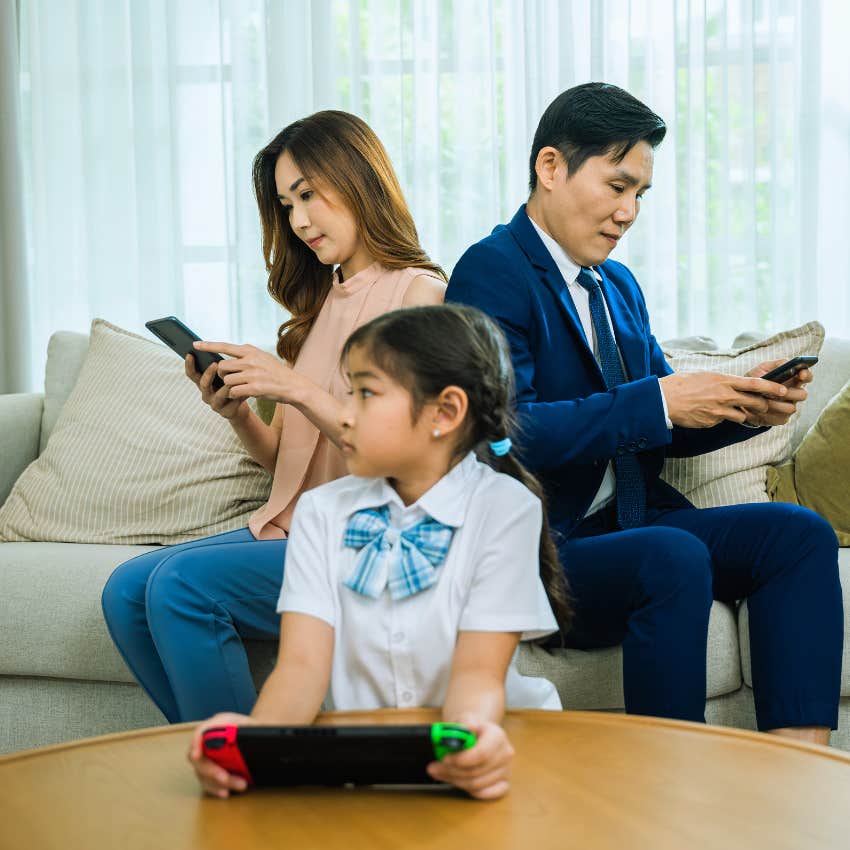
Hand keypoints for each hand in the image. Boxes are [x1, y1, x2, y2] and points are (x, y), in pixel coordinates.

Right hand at [185, 354, 246, 420]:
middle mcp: (206, 393)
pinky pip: (232, 403)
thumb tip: (218, 347)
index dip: (189, 365)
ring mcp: (215, 404)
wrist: (241, 403)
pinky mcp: (226, 412)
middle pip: (203, 384)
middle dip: (208, 374)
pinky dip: (239, 396)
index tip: (189, 353)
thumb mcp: (225, 373)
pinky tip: (246, 390)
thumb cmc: (231, 384)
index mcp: (203, 382)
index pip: (192, 374)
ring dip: (227, 386)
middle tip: (215, 364)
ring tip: (235, 378)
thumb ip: (220, 365)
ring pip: (219, 394)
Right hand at [188, 712, 256, 797]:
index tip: (197, 754)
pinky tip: (226, 792)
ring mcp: (205, 759)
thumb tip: (242, 736)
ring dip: (218, 783)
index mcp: (216, 725)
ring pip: (203, 774)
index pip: (200, 732)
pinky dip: (216, 789)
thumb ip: (245, 729)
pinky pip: (207, 783)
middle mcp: (206, 742)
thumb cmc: (250, 729)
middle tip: (225, 778)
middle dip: (211, 770)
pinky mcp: (208, 773)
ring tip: (240, 785)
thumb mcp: (251, 724)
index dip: (196, 743)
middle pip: (199, 758)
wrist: (254, 738)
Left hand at [194, 341, 307, 403]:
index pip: (225, 347)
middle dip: (222, 375)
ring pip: (227, 380)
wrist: (294, 386)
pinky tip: (243, 394)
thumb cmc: (276, 373)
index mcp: (251, 351)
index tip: (195, 345)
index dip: (208, 346)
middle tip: (230, 379)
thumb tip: (228, 356)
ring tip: (240, 387)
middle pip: (222, 366)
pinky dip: (235, 395)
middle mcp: (250, 361)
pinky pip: (234, 392)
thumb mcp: (263, 358)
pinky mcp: (255, 388)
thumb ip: (247, 356)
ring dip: (229, 386)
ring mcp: (252, 374)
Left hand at [426, 720, 513, 799]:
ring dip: (455, 781)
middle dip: (452, 772)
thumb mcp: (465, 719)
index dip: (461, 759)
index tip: (444, 758)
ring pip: (477, 785)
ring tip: (439, 772)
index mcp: (498, 735)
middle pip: (477, 771)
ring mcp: (506, 771)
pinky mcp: (504, 784)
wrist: (479, 735)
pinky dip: (468, 790)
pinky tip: (456, 781)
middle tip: (434, 768)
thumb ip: (465, 722)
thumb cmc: (470, 728)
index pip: (481, 754)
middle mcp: (505, 754)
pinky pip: (484, 794)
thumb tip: (469, 727)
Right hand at [659, 371, 789, 427]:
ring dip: (741, 414)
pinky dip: (722, 418)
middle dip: (763, 405)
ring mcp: (719, 411)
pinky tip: (709, 413)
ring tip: (729, 409)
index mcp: (724, 381)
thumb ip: (721, 380)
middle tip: (763, 404)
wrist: (663, 400)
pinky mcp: (712, 422)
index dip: (773, 387)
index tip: (784, 389)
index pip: (756, 384)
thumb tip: (730, 383)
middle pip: (755, 402)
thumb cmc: (680, 384)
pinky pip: (724, 421)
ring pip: (742, 415)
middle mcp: (725, 396)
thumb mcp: (703, 375)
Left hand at [742, 359, 810, 425]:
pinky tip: (758, 408)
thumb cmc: (754, 380)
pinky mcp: (780, 419)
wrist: (741, 398)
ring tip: (763, 399)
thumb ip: (776, 364)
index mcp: (792, 379)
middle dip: (791, 392)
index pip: (806, 377)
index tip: (801, 374)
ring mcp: (788, 407)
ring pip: (791, 408)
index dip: (806, 375)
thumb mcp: (762, 369)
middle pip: (802, 394)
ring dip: (776, 403)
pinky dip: (768, 413)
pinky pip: (780, 418)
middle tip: (780, 391)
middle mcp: (794, 394)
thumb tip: (788, 362)